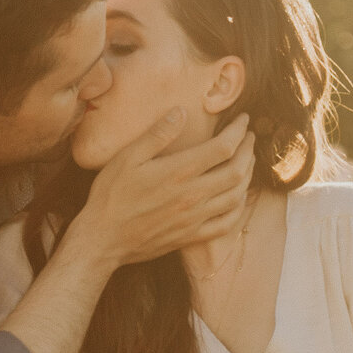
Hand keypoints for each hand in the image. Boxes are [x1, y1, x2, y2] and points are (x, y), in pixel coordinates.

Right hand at [73, 108, 253, 267]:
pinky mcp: (191, 236)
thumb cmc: (111, 196)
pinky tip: (239, 197)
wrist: (103, 240)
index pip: (223, 148)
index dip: (238, 131)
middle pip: (236, 170)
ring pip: (236, 195)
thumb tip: (181, 112)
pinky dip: (239, 207)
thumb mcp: (126, 158)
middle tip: (250, 138)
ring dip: (248, 175)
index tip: (242, 119)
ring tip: (247, 161)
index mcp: (178, 172)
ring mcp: (194, 218)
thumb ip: (157, 134)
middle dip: (248, 150)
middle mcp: (192, 196)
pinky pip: (227, 223)